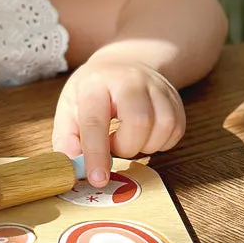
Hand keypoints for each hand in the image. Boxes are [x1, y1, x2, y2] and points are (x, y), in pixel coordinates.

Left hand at [52, 58, 185, 187]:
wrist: (124, 63)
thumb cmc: (94, 90)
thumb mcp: (69, 106)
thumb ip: (66, 138)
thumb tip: (71, 165)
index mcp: (96, 83)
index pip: (96, 120)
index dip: (96, 153)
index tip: (98, 179)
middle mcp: (130, 80)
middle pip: (139, 121)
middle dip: (126, 147)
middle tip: (114, 145)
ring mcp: (156, 87)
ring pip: (163, 127)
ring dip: (145, 146)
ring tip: (129, 138)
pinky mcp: (174, 98)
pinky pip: (177, 130)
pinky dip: (161, 142)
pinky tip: (146, 135)